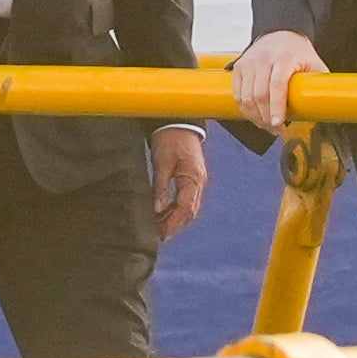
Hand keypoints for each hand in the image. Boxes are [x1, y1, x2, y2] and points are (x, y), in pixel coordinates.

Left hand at [148, 122, 210, 239]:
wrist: (178, 121)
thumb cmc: (169, 138)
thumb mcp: (161, 162)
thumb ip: (160, 186)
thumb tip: (157, 209)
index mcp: (193, 178)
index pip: (185, 208)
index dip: (173, 224)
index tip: (162, 235)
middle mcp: (199, 182)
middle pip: (189, 211)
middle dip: (175, 225)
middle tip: (158, 236)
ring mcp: (198, 180)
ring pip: (189, 207)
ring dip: (176, 218)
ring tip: (159, 228)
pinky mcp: (193, 177)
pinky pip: (187, 199)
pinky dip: (177, 209)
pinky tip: (164, 213)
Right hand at [230, 29, 325, 131]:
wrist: (280, 32)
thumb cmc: (300, 53)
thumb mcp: (315, 63)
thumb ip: (321, 84)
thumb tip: (331, 108)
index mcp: (284, 58)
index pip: (277, 85)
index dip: (277, 106)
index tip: (278, 124)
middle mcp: (264, 59)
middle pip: (260, 94)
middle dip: (266, 117)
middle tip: (276, 130)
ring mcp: (249, 63)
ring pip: (246, 97)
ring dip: (255, 116)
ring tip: (266, 125)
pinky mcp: (239, 68)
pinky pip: (238, 94)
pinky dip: (245, 108)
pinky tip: (255, 115)